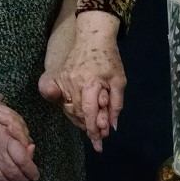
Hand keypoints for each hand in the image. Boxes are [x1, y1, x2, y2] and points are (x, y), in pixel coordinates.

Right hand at [0, 85, 38, 180]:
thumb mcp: (0, 109)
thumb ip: (15, 124)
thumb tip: (26, 138)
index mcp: (5, 137)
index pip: (24, 160)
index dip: (31, 170)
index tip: (35, 174)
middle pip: (14, 174)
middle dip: (22, 179)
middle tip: (26, 180)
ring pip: (0, 180)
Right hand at [56, 12, 125, 150]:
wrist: (92, 37)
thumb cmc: (109, 59)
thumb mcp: (119, 81)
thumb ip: (115, 104)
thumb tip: (112, 126)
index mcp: (90, 83)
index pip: (89, 112)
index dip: (93, 129)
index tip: (98, 143)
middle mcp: (73, 82)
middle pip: (78, 113)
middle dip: (89, 127)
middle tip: (100, 138)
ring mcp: (64, 80)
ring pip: (69, 109)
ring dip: (81, 121)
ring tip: (93, 128)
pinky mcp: (60, 79)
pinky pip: (63, 101)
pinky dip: (73, 111)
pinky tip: (82, 117)